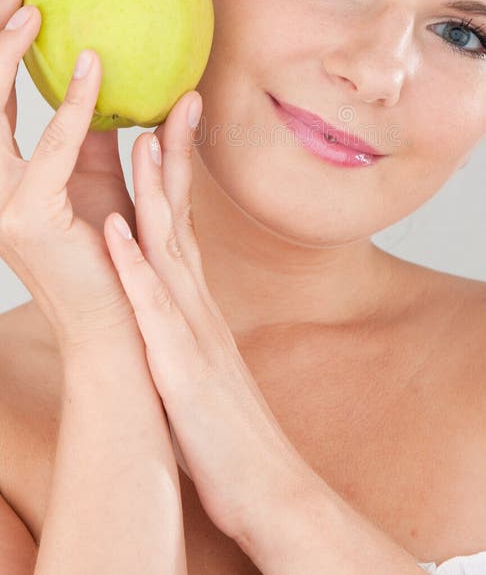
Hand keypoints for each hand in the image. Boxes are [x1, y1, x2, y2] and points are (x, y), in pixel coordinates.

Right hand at [4, 0, 135, 240]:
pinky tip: (97, 67)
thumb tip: (103, 75)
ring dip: (6, 55)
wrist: (117, 315)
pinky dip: (73, 104)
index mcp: (3, 173)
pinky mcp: (28, 217)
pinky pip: (52, 147)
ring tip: (34, 11)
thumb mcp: (96, 175)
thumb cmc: (110, 244)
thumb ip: (89, 131)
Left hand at [103, 92, 313, 547]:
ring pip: (169, 249)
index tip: (171, 124)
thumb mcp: (204, 357)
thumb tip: (173, 291)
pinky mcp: (181, 365)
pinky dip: (135, 266)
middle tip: (176, 100)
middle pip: (182, 218)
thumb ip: (190, 319)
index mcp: (199, 303)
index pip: (185, 223)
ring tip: (143, 141)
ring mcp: (192, 330)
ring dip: (154, 194)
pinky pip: (154, 309)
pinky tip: (116, 231)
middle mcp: (198, 304)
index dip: (177, 172)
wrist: (267, 486)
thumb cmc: (227, 426)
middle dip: (174, 157)